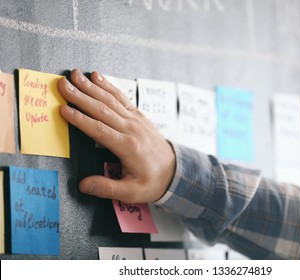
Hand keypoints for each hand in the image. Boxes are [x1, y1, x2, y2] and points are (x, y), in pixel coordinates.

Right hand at [57, 69, 175, 202]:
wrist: (176, 171)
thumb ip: (107, 188)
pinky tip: (97, 77)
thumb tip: (83, 185)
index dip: (80, 119)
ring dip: (91, 86)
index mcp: (127, 147)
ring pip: (110, 99)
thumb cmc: (153, 182)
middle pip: (101, 109)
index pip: (99, 129)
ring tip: (75, 74)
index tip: (63, 109)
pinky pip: (121, 98)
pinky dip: (108, 86)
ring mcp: (136, 120)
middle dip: (80, 96)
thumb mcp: (131, 192)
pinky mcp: (139, 116)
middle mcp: (131, 129)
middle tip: (62, 84)